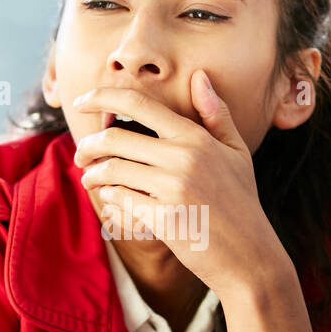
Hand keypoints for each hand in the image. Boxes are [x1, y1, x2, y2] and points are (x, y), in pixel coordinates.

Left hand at [71, 69, 287, 300]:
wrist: (249, 254)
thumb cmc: (241, 201)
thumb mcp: (236, 152)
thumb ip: (216, 114)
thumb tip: (200, 76)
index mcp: (196, 137)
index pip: (139, 104)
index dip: (102, 97)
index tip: (81, 102)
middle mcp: (183, 158)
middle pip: (115, 139)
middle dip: (88, 146)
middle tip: (81, 154)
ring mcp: (173, 189)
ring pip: (112, 171)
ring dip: (92, 174)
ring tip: (90, 178)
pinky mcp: (164, 219)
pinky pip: (120, 200)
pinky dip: (109, 199)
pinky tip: (111, 199)